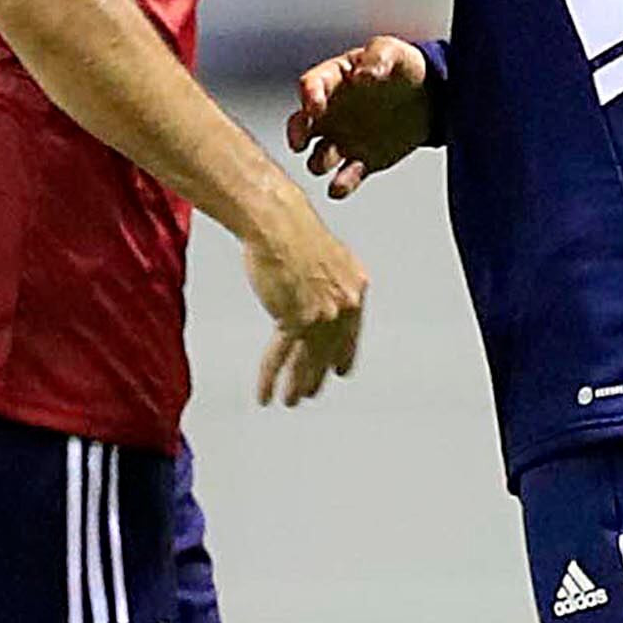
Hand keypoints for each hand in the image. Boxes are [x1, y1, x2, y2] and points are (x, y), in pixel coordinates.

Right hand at [245, 202, 367, 407]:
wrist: (277, 222)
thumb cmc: (294, 231)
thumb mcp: (326, 259)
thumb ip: (329, 285)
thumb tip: (320, 300)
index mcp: (357, 289)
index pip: (351, 334)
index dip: (343, 355)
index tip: (339, 372)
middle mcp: (345, 305)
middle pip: (328, 351)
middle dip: (317, 375)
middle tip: (310, 393)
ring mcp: (321, 315)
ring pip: (307, 360)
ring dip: (297, 385)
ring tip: (290, 401)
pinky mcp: (293, 319)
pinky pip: (280, 357)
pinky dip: (270, 377)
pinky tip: (265, 394)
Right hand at [288, 35, 437, 199]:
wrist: (433, 97)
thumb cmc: (405, 68)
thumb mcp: (394, 51)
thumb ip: (377, 57)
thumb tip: (362, 75)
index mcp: (334, 79)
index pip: (310, 86)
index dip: (309, 96)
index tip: (314, 106)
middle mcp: (331, 112)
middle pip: (301, 125)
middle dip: (297, 134)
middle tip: (299, 142)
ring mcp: (344, 139)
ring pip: (319, 156)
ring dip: (318, 161)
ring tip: (326, 160)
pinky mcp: (363, 161)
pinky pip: (345, 178)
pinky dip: (340, 185)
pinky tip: (339, 187)